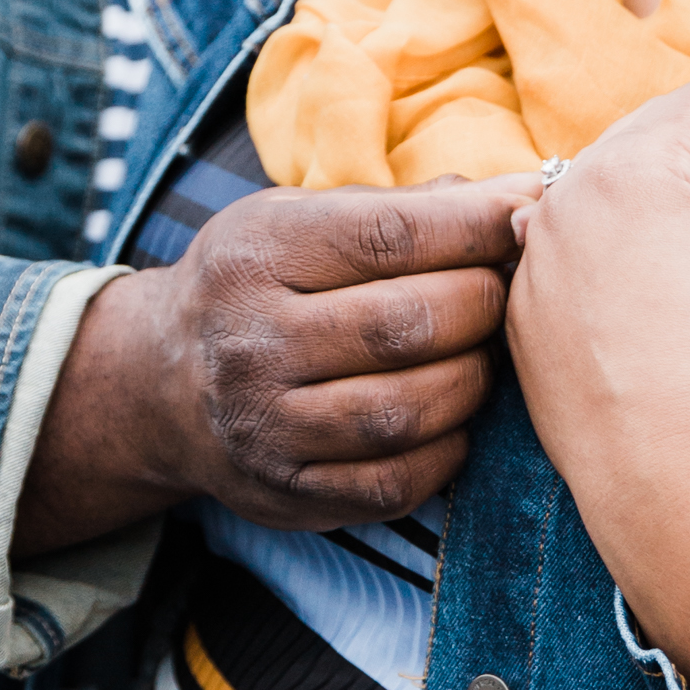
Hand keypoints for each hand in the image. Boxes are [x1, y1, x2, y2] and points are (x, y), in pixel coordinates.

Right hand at [15, 175, 534, 554]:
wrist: (163, 382)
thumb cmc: (261, 282)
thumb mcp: (302, 218)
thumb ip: (408, 207)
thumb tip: (523, 196)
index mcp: (258, 253)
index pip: (388, 235)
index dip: (475, 226)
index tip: (526, 214)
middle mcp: (252, 341)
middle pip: (407, 325)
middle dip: (483, 302)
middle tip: (507, 291)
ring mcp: (265, 426)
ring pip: (407, 409)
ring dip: (473, 378)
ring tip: (483, 353)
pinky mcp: (288, 493)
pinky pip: (397, 481)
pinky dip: (448, 448)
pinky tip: (452, 415)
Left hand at [506, 80, 689, 689]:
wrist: (676, 490)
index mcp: (626, 174)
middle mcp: (559, 204)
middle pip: (637, 139)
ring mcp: (530, 263)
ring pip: (592, 191)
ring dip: (647, 182)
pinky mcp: (521, 317)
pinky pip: (565, 250)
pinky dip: (608, 238)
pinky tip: (649, 255)